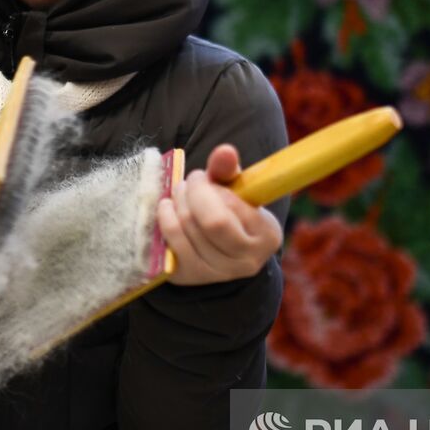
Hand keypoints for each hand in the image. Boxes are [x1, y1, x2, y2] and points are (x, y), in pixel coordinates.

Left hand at [158, 144, 282, 286]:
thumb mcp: (236, 188)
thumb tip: (224, 151)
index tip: (202, 177)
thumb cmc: (231, 209)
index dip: (206, 188)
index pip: (229, 211)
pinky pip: (170, 247)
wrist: (222, 245)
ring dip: (174, 204)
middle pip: (207, 224)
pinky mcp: (189, 278)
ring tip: (178, 194)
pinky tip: (167, 210)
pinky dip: (164, 222)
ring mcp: (216, 275)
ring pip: (184, 233)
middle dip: (190, 194)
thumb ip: (228, 169)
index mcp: (266, 237)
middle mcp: (245, 263)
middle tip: (187, 183)